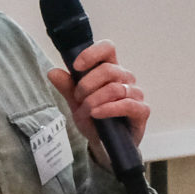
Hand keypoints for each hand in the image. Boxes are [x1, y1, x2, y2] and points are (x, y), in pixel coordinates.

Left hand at [47, 41, 149, 166]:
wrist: (104, 145)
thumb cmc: (94, 118)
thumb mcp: (76, 103)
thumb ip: (67, 87)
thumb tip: (52, 72)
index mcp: (110, 68)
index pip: (107, 48)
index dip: (92, 53)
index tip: (76, 66)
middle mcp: (125, 78)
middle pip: (108, 69)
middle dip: (87, 84)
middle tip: (77, 98)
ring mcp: (135, 93)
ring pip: (115, 88)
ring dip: (94, 100)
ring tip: (85, 111)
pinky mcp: (141, 111)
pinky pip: (127, 104)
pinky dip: (109, 109)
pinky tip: (97, 114)